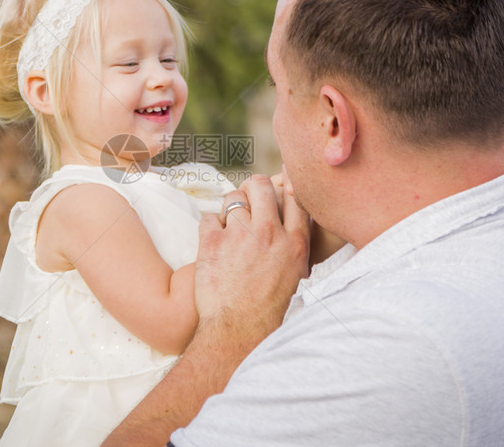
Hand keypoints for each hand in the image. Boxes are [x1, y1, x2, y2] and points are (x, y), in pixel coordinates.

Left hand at [196, 172, 310, 347]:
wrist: (238, 330)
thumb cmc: (268, 308)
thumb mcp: (295, 274)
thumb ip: (294, 243)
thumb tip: (291, 219)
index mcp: (295, 242)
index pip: (294, 194)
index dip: (287, 180)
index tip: (282, 174)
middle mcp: (269, 232)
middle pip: (260, 184)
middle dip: (252, 187)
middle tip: (247, 199)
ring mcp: (240, 234)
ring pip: (231, 197)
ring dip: (229, 209)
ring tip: (229, 229)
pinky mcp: (212, 241)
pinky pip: (208, 216)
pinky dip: (209, 227)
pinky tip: (214, 244)